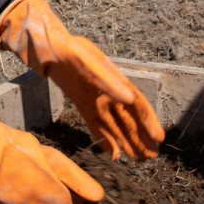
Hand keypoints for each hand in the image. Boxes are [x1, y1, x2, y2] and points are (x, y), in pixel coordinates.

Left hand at [0, 0, 165, 158]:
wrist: (44, 43)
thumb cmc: (65, 47)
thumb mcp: (85, 59)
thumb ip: (106, 78)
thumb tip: (129, 97)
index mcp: (112, 77)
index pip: (136, 102)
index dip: (149, 120)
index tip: (160, 138)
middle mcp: (107, 90)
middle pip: (128, 117)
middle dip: (141, 136)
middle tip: (152, 157)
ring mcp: (95, 98)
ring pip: (115, 124)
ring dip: (127, 141)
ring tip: (138, 159)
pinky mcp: (82, 104)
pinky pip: (96, 125)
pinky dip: (105, 140)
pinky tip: (113, 154)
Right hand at [0, 77, 102, 203]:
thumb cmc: (11, 147)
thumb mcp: (47, 154)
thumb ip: (74, 177)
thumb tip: (98, 196)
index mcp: (53, 202)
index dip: (78, 195)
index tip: (74, 185)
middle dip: (59, 201)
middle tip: (48, 179)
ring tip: (28, 183)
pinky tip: (13, 191)